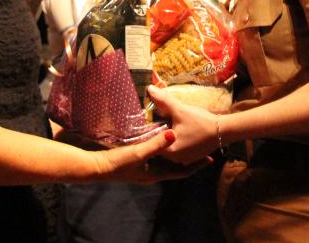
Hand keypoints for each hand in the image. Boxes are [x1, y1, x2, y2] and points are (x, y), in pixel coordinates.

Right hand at [90, 129, 208, 183]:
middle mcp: (153, 173)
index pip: (182, 172)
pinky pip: (158, 157)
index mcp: (157, 174)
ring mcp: (146, 169)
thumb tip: (173, 134)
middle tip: (204, 149)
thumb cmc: (119, 163)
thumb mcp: (139, 152)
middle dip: (191, 160)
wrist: (98, 168)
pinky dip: (166, 150)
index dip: (197, 165)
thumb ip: (156, 144)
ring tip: (188, 143)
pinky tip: (164, 140)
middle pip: (177, 167)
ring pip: (168, 162)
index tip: (210, 158)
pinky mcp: (139, 163)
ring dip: (179, 154)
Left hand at [148, 85, 220, 164]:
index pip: (151, 144)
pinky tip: (175, 130)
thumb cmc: (200, 122)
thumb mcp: (180, 110)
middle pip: (159, 146)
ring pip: (169, 148)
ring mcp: (185, 159)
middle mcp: (176, 160)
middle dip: (155, 135)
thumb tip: (149, 89)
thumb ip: (163, 101)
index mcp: (170, 151)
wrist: (224, 130)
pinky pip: (178, 149)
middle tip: (148, 122)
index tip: (139, 124)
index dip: (145, 134)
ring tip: (160, 124)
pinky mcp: (192, 156)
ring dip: (165, 138)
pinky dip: (175, 141)